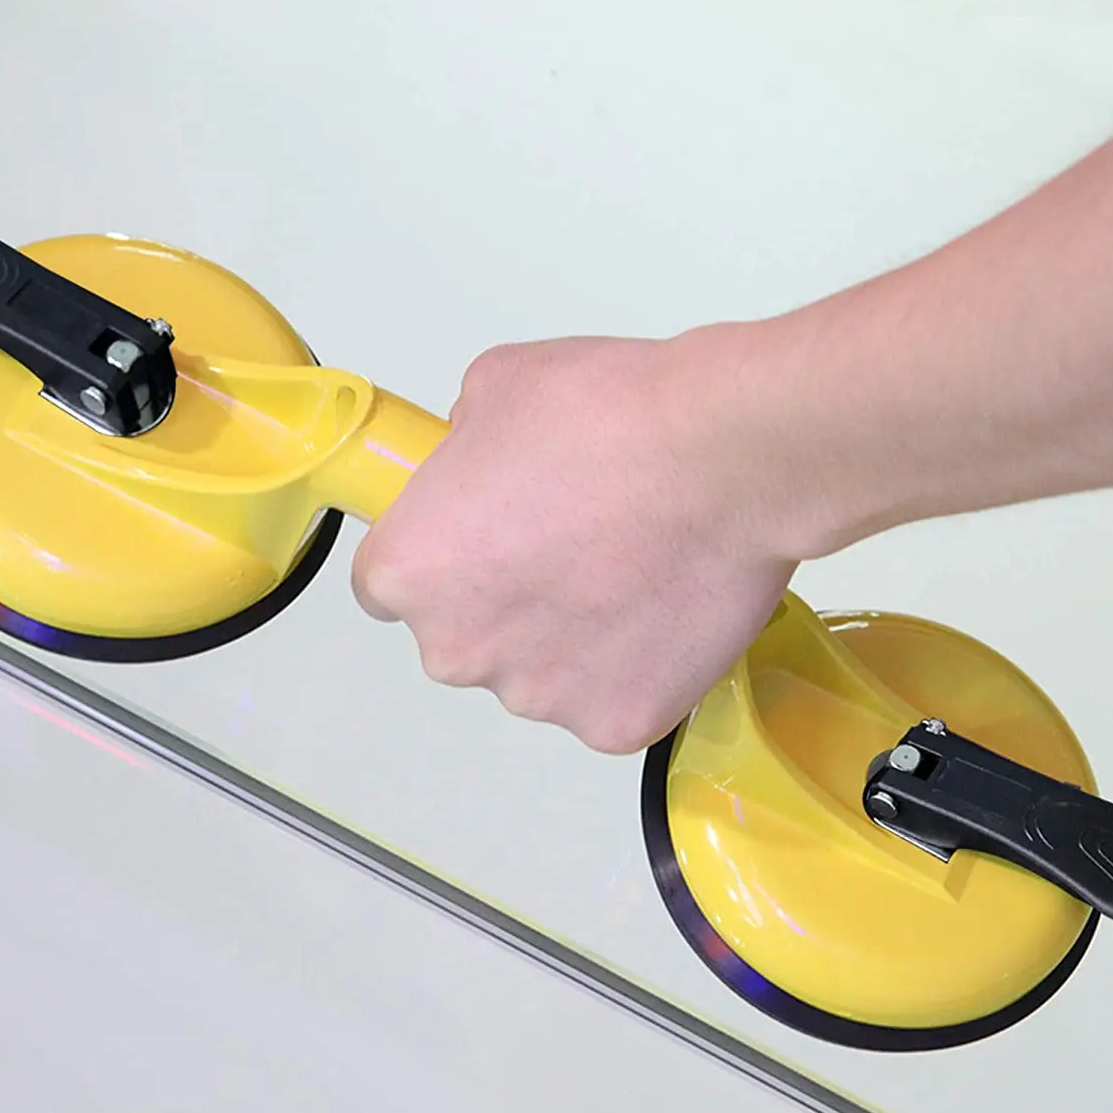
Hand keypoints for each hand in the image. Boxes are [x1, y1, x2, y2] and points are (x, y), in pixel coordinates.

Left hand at [351, 333, 803, 753]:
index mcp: (409, 573)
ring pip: (536, 674)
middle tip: (567, 546)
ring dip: (567, 639)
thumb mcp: (497, 389)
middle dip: (502, 603)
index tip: (477, 539)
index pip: (388, 585)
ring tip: (628, 573)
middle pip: (462, 639)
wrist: (725, 462)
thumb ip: (462, 453)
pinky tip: (660, 610)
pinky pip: (607, 700)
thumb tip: (479, 473)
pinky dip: (631, 667)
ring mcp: (537, 696)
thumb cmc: (613, 417)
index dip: (439, 556)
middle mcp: (457, 651)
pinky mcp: (612, 724)